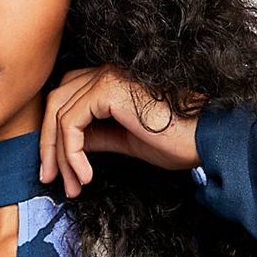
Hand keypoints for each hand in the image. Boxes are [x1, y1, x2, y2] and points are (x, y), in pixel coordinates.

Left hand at [39, 64, 206, 197]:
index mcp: (111, 80)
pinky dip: (71, 153)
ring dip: (59, 155)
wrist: (207, 139)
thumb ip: (96, 136)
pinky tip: (86, 175)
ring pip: (58, 114)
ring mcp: (106, 76)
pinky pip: (70, 123)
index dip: (55, 134)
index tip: (57, 170)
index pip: (67, 100)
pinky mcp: (108, 89)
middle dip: (48, 144)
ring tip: (72, 185)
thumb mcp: (125, 140)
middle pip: (56, 102)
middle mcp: (106, 72)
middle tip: (51, 179)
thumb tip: (70, 146)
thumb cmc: (178, 139)